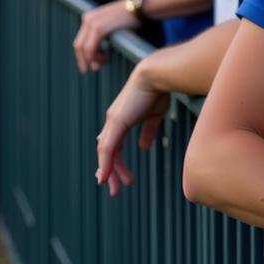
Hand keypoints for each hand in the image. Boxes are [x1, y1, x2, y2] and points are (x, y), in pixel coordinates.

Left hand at [73, 0, 140, 73]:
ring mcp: (92, 23)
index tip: (89, 65)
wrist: (140, 6)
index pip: (80, 40)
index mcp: (89, 17)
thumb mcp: (112, 22)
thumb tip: (101, 48)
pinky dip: (96, 57)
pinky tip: (106, 59)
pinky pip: (91, 48)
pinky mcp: (99, 28)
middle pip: (79, 46)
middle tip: (93, 69)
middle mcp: (87, 19)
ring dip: (92, 60)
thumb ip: (104, 31)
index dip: (82, 55)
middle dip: (84, 60)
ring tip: (102, 65)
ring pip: (84, 49)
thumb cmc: (131, 15)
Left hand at [95, 67, 169, 197]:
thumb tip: (143, 147)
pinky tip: (105, 177)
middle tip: (115, 188)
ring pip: (106, 153)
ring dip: (110, 172)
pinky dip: (105, 165)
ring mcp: (113, 122)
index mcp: (121, 119)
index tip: (114, 174)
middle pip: (107, 151)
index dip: (112, 161)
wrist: (157, 75)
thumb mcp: (154, 115)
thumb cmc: (158, 90)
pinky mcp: (116, 122)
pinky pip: (107, 149)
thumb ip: (148, 131)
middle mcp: (113, 121)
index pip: (112, 144)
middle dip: (111, 171)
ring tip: (116, 188)